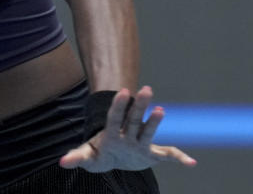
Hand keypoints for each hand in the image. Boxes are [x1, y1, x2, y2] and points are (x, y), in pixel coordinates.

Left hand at [59, 86, 195, 171]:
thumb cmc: (99, 154)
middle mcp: (129, 133)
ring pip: (149, 130)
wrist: (114, 158)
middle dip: (140, 104)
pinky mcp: (152, 154)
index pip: (115, 116)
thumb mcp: (87, 157)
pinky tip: (190, 163)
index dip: (118, 105)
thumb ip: (77, 157)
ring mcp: (141, 142)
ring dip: (155, 122)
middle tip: (146, 89)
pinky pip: (168, 156)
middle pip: (134, 117)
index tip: (123, 91)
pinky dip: (179, 159)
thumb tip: (62, 162)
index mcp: (113, 133)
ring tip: (161, 111)